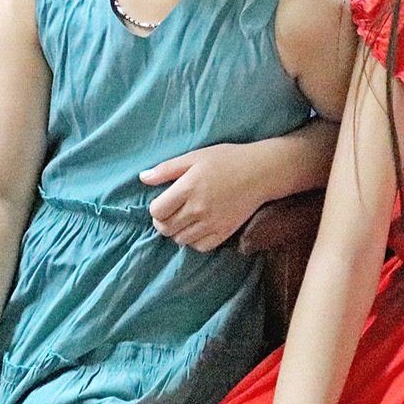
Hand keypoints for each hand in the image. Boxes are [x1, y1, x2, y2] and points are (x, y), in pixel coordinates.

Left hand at [142, 144, 270, 251]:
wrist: (261, 172)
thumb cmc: (227, 159)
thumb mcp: (195, 156)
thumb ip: (167, 169)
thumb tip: (142, 178)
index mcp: (189, 187)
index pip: (157, 211)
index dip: (155, 208)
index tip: (162, 202)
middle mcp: (198, 208)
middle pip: (166, 228)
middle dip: (162, 221)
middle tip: (169, 212)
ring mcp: (212, 223)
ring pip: (180, 239)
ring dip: (176, 231)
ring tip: (182, 219)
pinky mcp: (224, 232)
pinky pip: (199, 246)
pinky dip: (193, 240)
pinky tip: (196, 228)